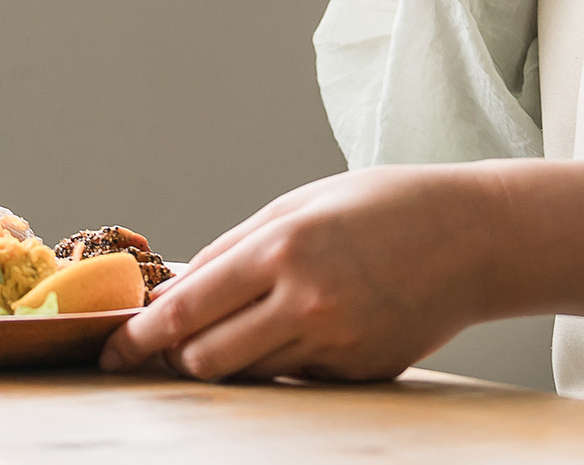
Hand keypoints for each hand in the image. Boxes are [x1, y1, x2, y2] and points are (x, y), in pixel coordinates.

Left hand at [99, 167, 489, 382]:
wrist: (473, 237)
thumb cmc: (380, 208)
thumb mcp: (298, 205)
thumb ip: (232, 250)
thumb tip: (173, 290)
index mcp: (283, 248)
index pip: (188, 309)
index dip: (139, 338)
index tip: (111, 353)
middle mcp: (306, 301)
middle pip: (207, 358)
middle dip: (175, 357)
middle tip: (161, 346)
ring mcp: (336, 344)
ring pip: (247, 375)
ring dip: (224, 361)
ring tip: (234, 328)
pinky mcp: (360, 373)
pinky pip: (295, 378)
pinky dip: (281, 360)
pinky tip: (304, 327)